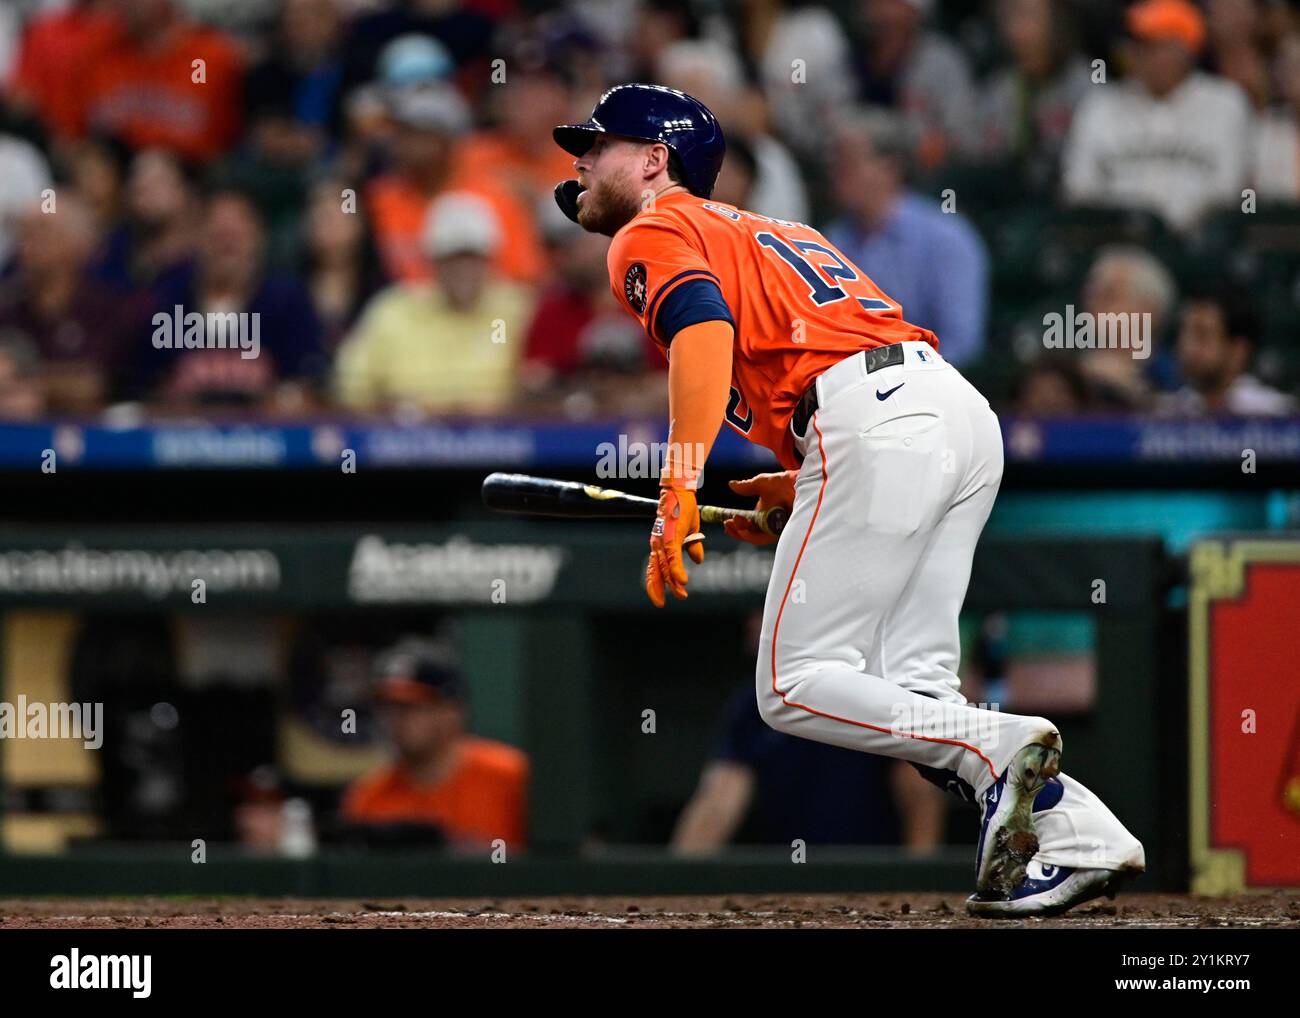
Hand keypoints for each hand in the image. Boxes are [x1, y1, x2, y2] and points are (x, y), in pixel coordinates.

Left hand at [646, 485, 704, 606]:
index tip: (660, 598)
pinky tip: (682, 581)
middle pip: (655, 571)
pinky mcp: (670, 536)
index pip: (655, 567)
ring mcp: (663, 540)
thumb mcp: (691, 530)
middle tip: (661, 604)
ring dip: (672, 582)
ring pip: (664, 567)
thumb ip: (693, 546)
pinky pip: (672, 557)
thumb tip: (698, 561)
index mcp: (661, 543)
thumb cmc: (684, 507)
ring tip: (681, 594)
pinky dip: (676, 570)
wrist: (681, 490)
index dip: (656, 583)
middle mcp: (658, 543)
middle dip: (658, 589)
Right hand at [724, 471, 796, 545]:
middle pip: (751, 535)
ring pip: (758, 538)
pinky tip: (745, 530)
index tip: (726, 521)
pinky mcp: (783, 531)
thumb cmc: (781, 483)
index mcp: (763, 516)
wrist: (797, 481)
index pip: (748, 527)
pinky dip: (755, 535)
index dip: (736, 527)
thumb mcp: (760, 484)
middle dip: (737, 531)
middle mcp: (769, 524)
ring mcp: (776, 528)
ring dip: (744, 533)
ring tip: (735, 524)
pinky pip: (767, 537)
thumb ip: (746, 487)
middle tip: (728, 522)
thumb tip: (731, 484)